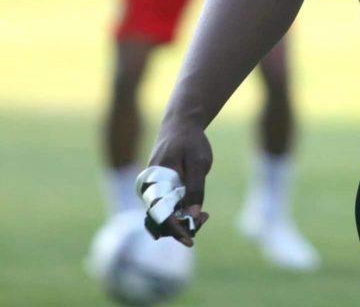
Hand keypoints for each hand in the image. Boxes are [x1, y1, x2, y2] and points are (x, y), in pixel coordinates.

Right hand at [144, 120, 212, 245]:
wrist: (181, 125)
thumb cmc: (190, 141)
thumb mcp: (198, 162)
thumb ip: (195, 188)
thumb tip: (194, 216)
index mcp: (155, 181)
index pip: (161, 214)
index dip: (176, 230)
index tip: (190, 240)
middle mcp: (149, 188)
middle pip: (162, 219)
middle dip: (182, 226)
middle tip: (205, 218)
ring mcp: (152, 190)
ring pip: (164, 216)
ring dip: (182, 221)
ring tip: (204, 215)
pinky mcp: (158, 191)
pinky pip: (166, 209)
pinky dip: (180, 213)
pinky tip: (196, 210)